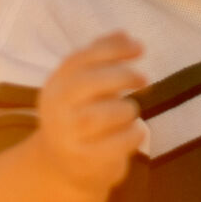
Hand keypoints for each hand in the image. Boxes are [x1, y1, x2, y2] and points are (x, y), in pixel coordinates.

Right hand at [36, 33, 148, 195]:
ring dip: (128, 110)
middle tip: (144, 80)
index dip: (113, 49)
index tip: (139, 48)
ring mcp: (70, 137)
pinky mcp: (87, 161)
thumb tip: (124, 34)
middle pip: (91, 83)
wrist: (59, 167)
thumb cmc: (79, 116)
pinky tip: (134, 132)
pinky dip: (134, 134)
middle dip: (124, 76)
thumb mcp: (82, 85)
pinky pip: (120, 142)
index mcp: (56, 85)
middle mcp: (58, 110)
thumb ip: (100, 58)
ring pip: (109, 113)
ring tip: (128, 113)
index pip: (81, 58)